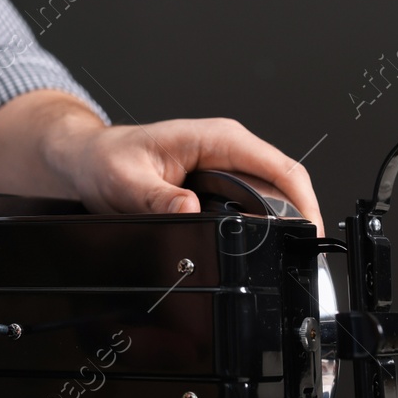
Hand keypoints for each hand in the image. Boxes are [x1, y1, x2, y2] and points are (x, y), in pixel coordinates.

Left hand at [48, 116, 324, 232]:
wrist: (87, 160)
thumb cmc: (105, 160)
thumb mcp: (126, 181)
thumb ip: (157, 197)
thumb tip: (188, 209)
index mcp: (216, 138)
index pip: (280, 168)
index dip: (304, 203)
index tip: (310, 235)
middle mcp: (227, 149)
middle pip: (283, 186)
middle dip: (297, 221)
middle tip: (298, 258)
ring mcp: (226, 167)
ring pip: (271, 197)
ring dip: (281, 225)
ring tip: (284, 257)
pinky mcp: (219, 184)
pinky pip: (252, 204)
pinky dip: (261, 225)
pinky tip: (259, 247)